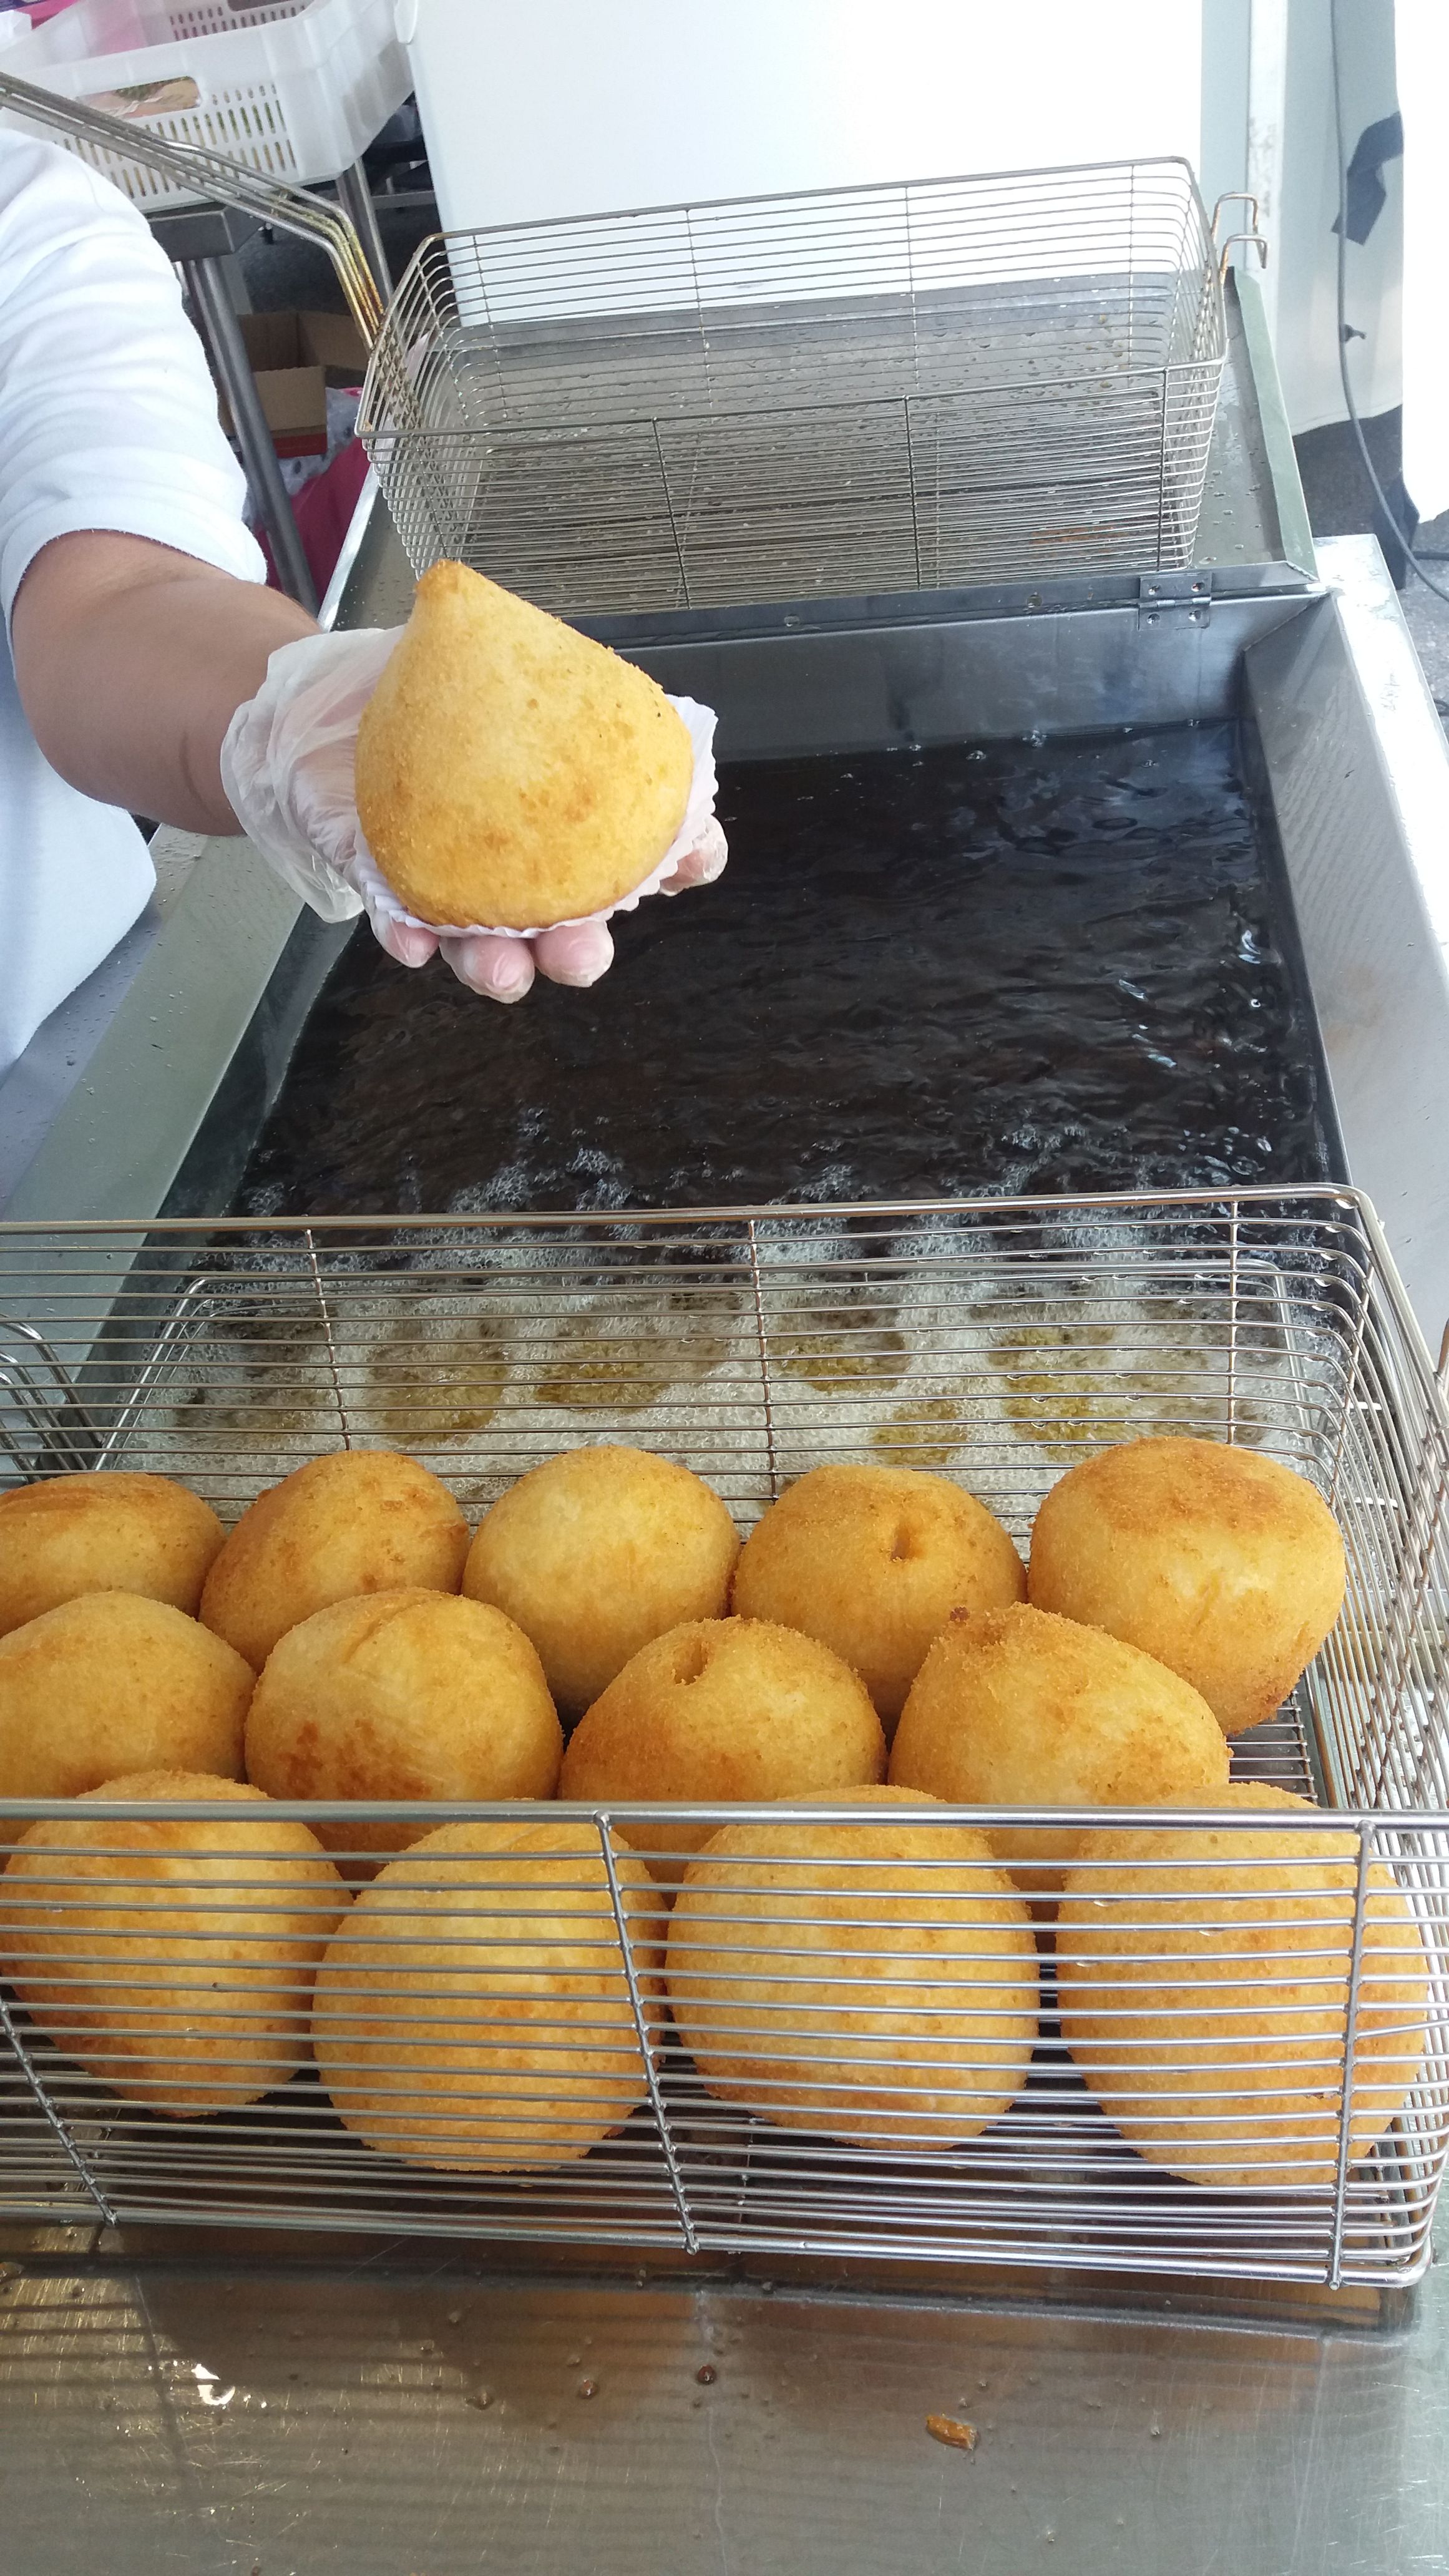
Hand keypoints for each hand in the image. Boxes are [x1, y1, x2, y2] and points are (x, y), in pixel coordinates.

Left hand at [219, 627, 726, 1002]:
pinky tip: (411, 942)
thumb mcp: (475, 655)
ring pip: (495, 949)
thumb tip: (500, 612)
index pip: (650, 840)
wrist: (326, 709)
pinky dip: (412, 941)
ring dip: (503, 968)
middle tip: (584, 953)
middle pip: (576, 924)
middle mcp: (530, 864)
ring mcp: (466, 888)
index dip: (684, 854)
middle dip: (585, 950)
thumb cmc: (423, 689)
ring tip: (502, 972)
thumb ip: (512, 651)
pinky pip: (406, 928)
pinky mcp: (397, 895)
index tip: (693, 858)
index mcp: (574, 807)